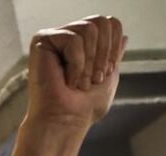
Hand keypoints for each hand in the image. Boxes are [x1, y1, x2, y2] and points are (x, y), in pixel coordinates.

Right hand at [6, 16, 126, 155]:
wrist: (67, 123)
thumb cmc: (84, 108)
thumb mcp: (108, 78)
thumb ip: (114, 55)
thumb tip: (124, 36)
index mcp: (82, 43)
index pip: (110, 23)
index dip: (113, 48)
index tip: (104, 74)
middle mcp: (67, 35)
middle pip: (100, 22)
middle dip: (103, 54)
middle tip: (93, 79)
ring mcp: (53, 36)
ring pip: (88, 30)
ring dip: (89, 63)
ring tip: (79, 82)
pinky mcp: (42, 40)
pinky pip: (73, 40)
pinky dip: (76, 65)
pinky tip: (66, 80)